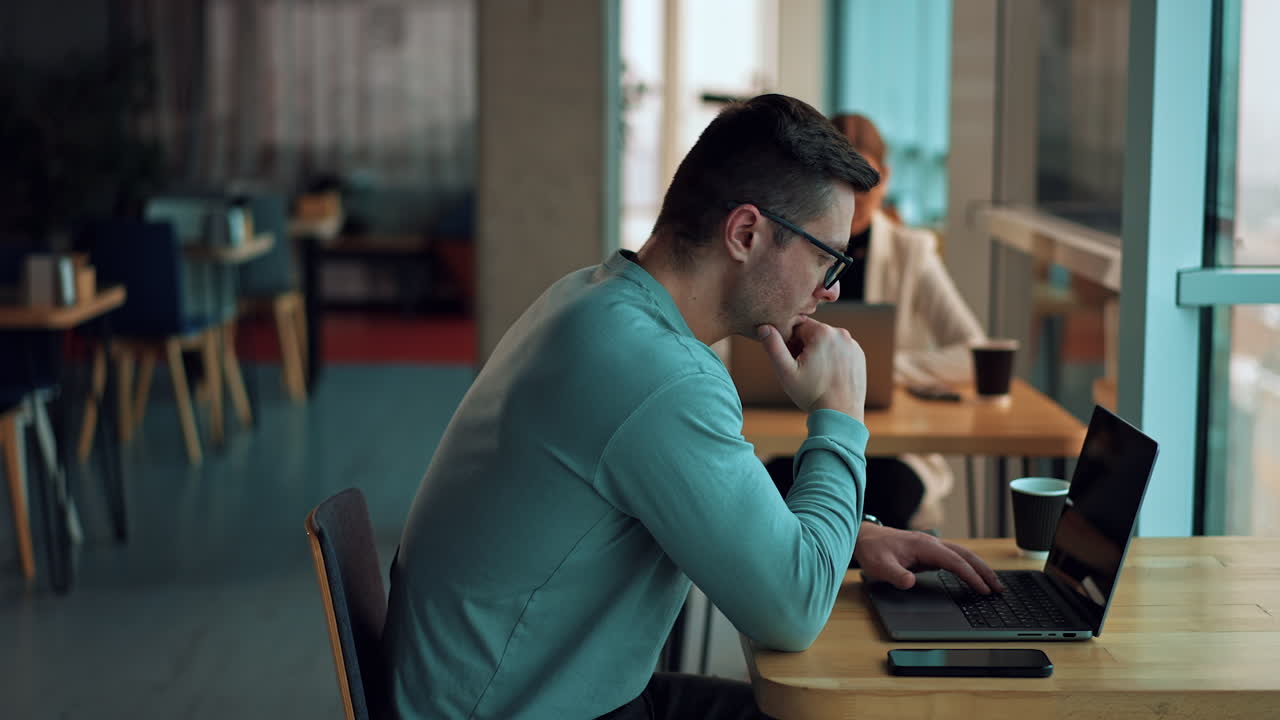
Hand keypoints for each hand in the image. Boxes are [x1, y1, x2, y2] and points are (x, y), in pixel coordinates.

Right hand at [758, 317, 866, 419]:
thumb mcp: (786, 371)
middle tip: (802, 369)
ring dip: (819, 352)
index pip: (797, 327)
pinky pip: (840, 350)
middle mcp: (841, 333)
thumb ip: (773, 346)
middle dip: (804, 347)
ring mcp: (852, 344)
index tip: (792, 360)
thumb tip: (764, 327)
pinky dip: (833, 359)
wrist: (840, 414)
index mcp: (822, 332)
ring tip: (816, 374)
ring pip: (827, 341)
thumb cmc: (811, 394)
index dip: (790, 342)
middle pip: (813, 333)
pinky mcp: (859, 355)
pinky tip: (828, 376)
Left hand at [854, 523, 1004, 593]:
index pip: (954, 561)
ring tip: (994, 585)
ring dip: (980, 568)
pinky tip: (975, 577)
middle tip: (999, 588)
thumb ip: (895, 574)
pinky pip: (955, 559)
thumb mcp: (880, 566)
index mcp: (924, 545)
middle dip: (984, 571)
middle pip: (965, 555)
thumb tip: (909, 582)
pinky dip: (969, 567)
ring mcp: (932, 547)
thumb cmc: (873, 551)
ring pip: (963, 555)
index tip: (983, 589)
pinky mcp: (930, 552)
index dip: (970, 575)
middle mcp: (932, 544)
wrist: (865, 538)